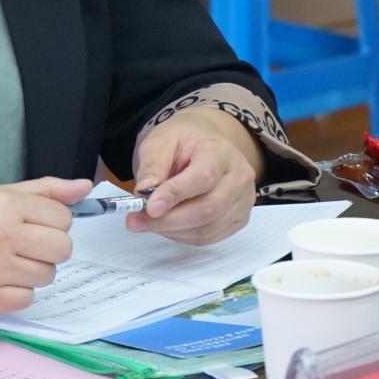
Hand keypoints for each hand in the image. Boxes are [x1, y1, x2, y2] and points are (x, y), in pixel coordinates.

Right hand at [0, 176, 92, 314]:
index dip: (51, 222)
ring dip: (31, 270)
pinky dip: (15, 292)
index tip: (31, 224)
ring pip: (47, 276)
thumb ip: (42, 190)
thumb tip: (83, 186)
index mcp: (2, 204)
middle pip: (62, 249)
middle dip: (47, 248)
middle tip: (19, 244)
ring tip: (0, 261)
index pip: (63, 218)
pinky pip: (27, 299)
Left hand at [127, 108, 261, 245]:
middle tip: (136, 221)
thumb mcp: (161, 141)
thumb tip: (144, 191)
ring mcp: (243, 200)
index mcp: (221, 152)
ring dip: (172, 231)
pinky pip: (209, 237)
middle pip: (208, 208)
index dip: (175, 195)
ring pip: (207, 228)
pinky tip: (167, 224)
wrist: (203, 145)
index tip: (149, 208)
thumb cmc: (183, 142)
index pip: (203, 178)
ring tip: (148, 221)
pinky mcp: (239, 219)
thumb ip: (153, 164)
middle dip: (168, 220)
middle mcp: (239, 177)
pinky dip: (183, 236)